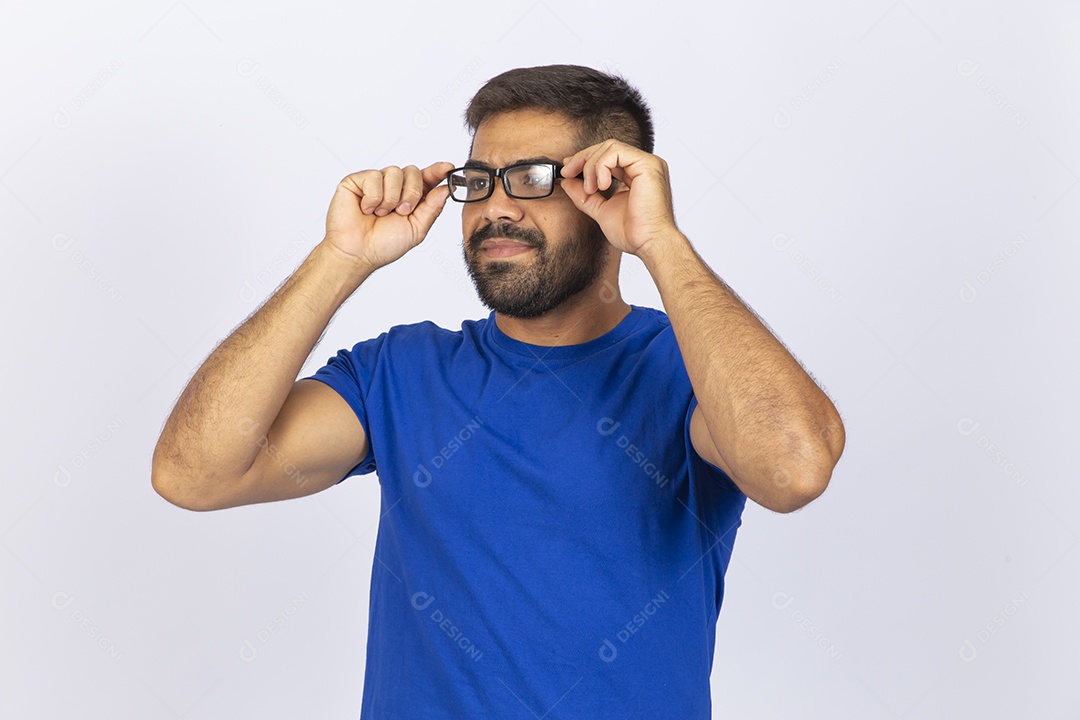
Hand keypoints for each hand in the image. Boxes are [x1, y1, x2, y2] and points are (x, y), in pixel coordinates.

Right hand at [323, 161, 453, 270]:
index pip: (427, 178)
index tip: (449, 168)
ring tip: (381, 214)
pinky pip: (374, 176)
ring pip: (394, 172)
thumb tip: (445, 189)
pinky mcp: (357, 180)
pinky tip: (366, 209)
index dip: (438, 171)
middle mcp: (394, 187)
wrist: (358, 253)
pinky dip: (373, 197)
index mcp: (410, 197)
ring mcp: (376, 182)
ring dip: (391, 198)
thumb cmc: (383, 245)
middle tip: (401, 212)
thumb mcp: (417, 229)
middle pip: (413, 171)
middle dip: (412, 193)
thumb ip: (432, 208)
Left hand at [559, 140, 677, 256]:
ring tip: (590, 189)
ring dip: (592, 165)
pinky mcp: (648, 165)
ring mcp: (647, 164)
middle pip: (607, 147)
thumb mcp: (601, 210)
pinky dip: (601, 166)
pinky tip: (601, 185)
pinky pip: (616, 152)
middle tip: (568, 173)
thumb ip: (584, 195)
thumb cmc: (634, 233)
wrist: (648, 243)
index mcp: (636, 175)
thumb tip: (566, 182)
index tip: (568, 170)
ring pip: (610, 147)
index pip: (608, 156)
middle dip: (583, 159)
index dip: (585, 159)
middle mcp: (643, 166)